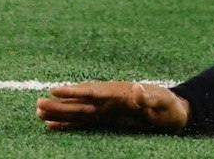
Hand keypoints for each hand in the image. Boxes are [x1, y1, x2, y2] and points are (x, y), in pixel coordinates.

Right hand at [36, 81, 190, 133]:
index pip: (93, 91)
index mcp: (120, 93)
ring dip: (60, 112)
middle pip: (81, 101)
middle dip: (60, 103)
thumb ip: (150, 97)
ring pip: (79, 111)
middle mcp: (110, 100)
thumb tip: (137, 89)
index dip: (74, 91)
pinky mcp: (107, 120)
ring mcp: (107, 110)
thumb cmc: (171, 107)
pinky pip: (84, 122)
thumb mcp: (164, 101)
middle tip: (37, 104)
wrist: (176, 113)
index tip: (56, 90)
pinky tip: (53, 126)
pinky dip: (68, 124)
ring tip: (38, 112)